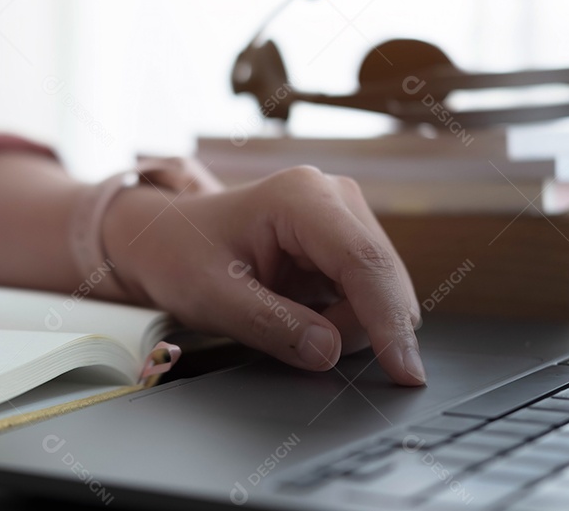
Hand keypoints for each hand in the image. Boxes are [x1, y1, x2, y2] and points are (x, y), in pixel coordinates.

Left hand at [104, 165, 424, 385]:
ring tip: (284, 317)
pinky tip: (301, 315)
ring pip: (381, 294)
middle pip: (381, 280)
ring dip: (346, 326)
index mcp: (302, 197)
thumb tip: (329, 351)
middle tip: (295, 340)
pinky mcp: (345, 246)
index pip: (364, 262)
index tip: (404, 371)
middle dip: (356, 327)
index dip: (389, 320)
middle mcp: (335, 200)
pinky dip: (342, 320)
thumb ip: (270, 325)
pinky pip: (367, 297)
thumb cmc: (180, 255)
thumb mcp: (212, 297)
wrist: (164, 239)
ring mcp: (345, 221)